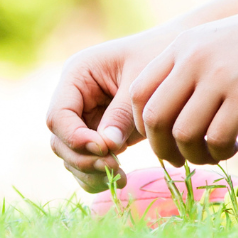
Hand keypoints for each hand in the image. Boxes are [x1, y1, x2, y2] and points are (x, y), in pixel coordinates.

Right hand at [46, 30, 170, 191]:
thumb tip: (107, 146)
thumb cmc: (157, 58)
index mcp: (77, 74)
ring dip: (90, 172)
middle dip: (83, 158)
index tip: (105, 148)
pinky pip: (86, 161)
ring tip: (121, 176)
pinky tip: (121, 179)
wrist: (178, 60)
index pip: (59, 115)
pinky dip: (98, 175)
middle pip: (60, 139)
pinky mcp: (97, 134)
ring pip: (70, 156)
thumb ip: (121, 113)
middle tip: (115, 166)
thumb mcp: (141, 82)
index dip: (75, 137)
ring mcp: (83, 118)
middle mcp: (74, 98)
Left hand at [126, 2, 237, 167]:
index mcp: (183, 45)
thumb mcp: (219, 43)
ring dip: (194, 156)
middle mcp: (195, 58)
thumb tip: (172, 118)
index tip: (162, 139)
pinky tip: (235, 148)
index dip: (143, 125)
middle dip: (161, 149)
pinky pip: (218, 139)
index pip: (139, 92)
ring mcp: (221, 75)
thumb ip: (192, 69)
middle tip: (179, 160)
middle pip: (154, 117)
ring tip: (213, 155)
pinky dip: (220, 154)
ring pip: (184, 134)